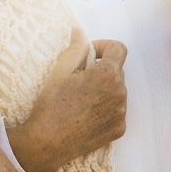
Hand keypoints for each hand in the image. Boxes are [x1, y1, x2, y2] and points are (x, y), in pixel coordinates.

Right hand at [7, 28, 126, 171]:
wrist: (49, 142)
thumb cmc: (52, 103)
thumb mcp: (61, 69)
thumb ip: (76, 46)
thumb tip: (80, 30)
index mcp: (108, 75)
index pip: (119, 48)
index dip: (103, 46)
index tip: (89, 54)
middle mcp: (121, 94)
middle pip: (117, 70)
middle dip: (101, 68)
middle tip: (78, 77)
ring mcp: (121, 113)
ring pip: (117, 89)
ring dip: (103, 87)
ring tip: (80, 96)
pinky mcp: (119, 129)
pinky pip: (116, 109)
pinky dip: (105, 106)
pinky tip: (85, 112)